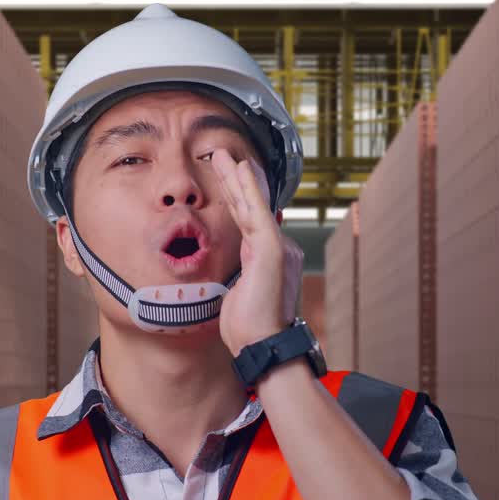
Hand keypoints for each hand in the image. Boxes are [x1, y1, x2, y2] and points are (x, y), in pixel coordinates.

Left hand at [209, 149, 303, 355]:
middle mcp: (278, 247)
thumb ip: (238, 274)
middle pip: (250, 207)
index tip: (225, 178)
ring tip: (222, 154)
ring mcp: (277, 247)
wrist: (263, 346)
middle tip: (220, 155)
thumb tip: (233, 265)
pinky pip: (257, 213)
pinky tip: (240, 169)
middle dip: (234, 180)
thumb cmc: (248, 329)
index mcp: (267, 257)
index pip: (249, 220)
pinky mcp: (272, 250)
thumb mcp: (237, 295)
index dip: (236, 197)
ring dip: (236, 177)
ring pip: (252, 205)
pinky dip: (249, 189)